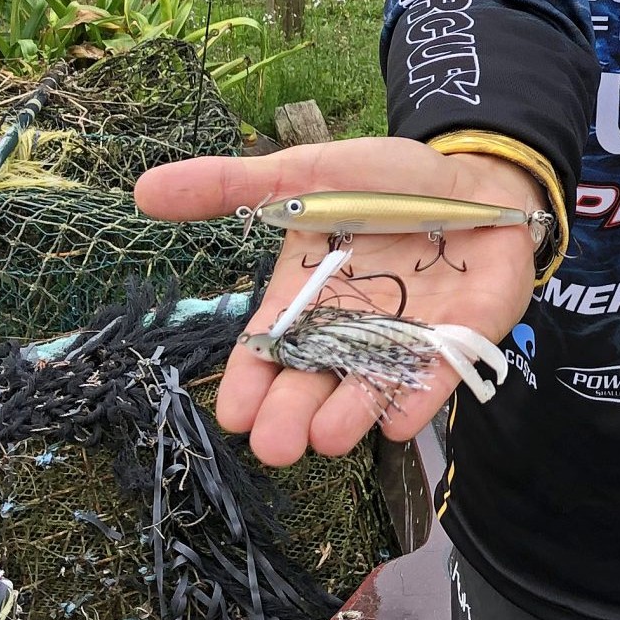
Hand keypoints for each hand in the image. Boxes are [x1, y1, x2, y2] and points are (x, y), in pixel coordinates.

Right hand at [133, 138, 540, 466]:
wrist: (477, 175)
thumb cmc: (386, 181)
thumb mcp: (305, 174)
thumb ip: (232, 186)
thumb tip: (142, 189)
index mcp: (306, 298)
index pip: (268, 351)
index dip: (251, 382)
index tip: (233, 413)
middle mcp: (349, 331)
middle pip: (312, 382)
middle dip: (291, 416)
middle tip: (275, 446)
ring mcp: (405, 339)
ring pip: (369, 388)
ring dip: (349, 416)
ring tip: (327, 439)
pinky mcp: (459, 338)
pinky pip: (437, 374)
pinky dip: (419, 398)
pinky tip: (398, 423)